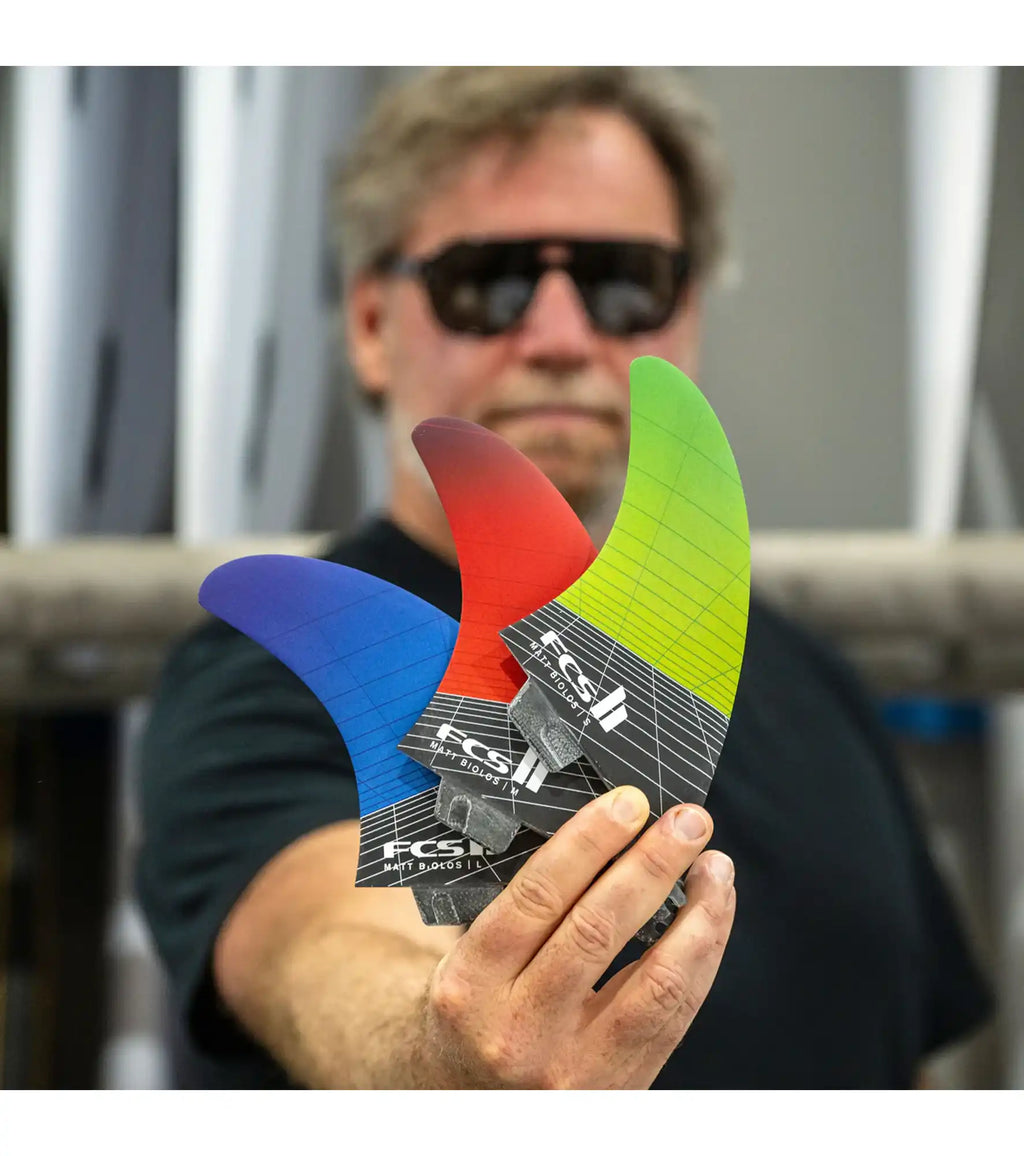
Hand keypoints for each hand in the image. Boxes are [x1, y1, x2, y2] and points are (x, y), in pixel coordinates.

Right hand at [415, 784, 735, 1087]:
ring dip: (697, 914)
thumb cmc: (470, 1014)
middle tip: (687, 820)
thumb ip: (519, 908)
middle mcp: (519, 1030)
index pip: (537, 897)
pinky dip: (701, 959)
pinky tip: (711, 919)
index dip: (589, 842)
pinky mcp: (618, 1089)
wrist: (464, 1103)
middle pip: (599, 931)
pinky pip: (674, 1017)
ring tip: (714, 866)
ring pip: (655, 981)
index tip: (628, 802)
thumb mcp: (464, 959)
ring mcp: (573, 1068)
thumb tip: (599, 832)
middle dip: (652, 864)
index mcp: (471, 984)